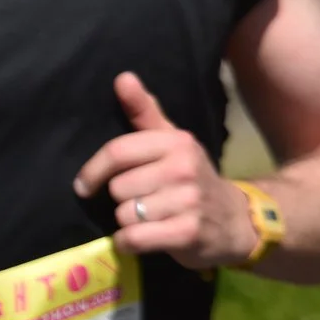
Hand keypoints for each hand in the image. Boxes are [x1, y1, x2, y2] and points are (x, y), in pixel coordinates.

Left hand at [73, 72, 256, 268]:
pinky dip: (129, 243)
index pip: (117, 153)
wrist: (236, 219)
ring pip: (124, 215)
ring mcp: (188, 202)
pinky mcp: (187, 233)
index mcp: (177, 142)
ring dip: (128, 222)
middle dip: (121, 200)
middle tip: (141, 202)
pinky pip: (134, 238)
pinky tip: (140, 239)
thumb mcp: (171, 141)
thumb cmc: (190, 177)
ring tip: (148, 220)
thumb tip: (122, 77)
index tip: (84, 185)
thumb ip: (144, 111)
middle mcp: (184, 168)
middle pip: (118, 188)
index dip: (93, 171)